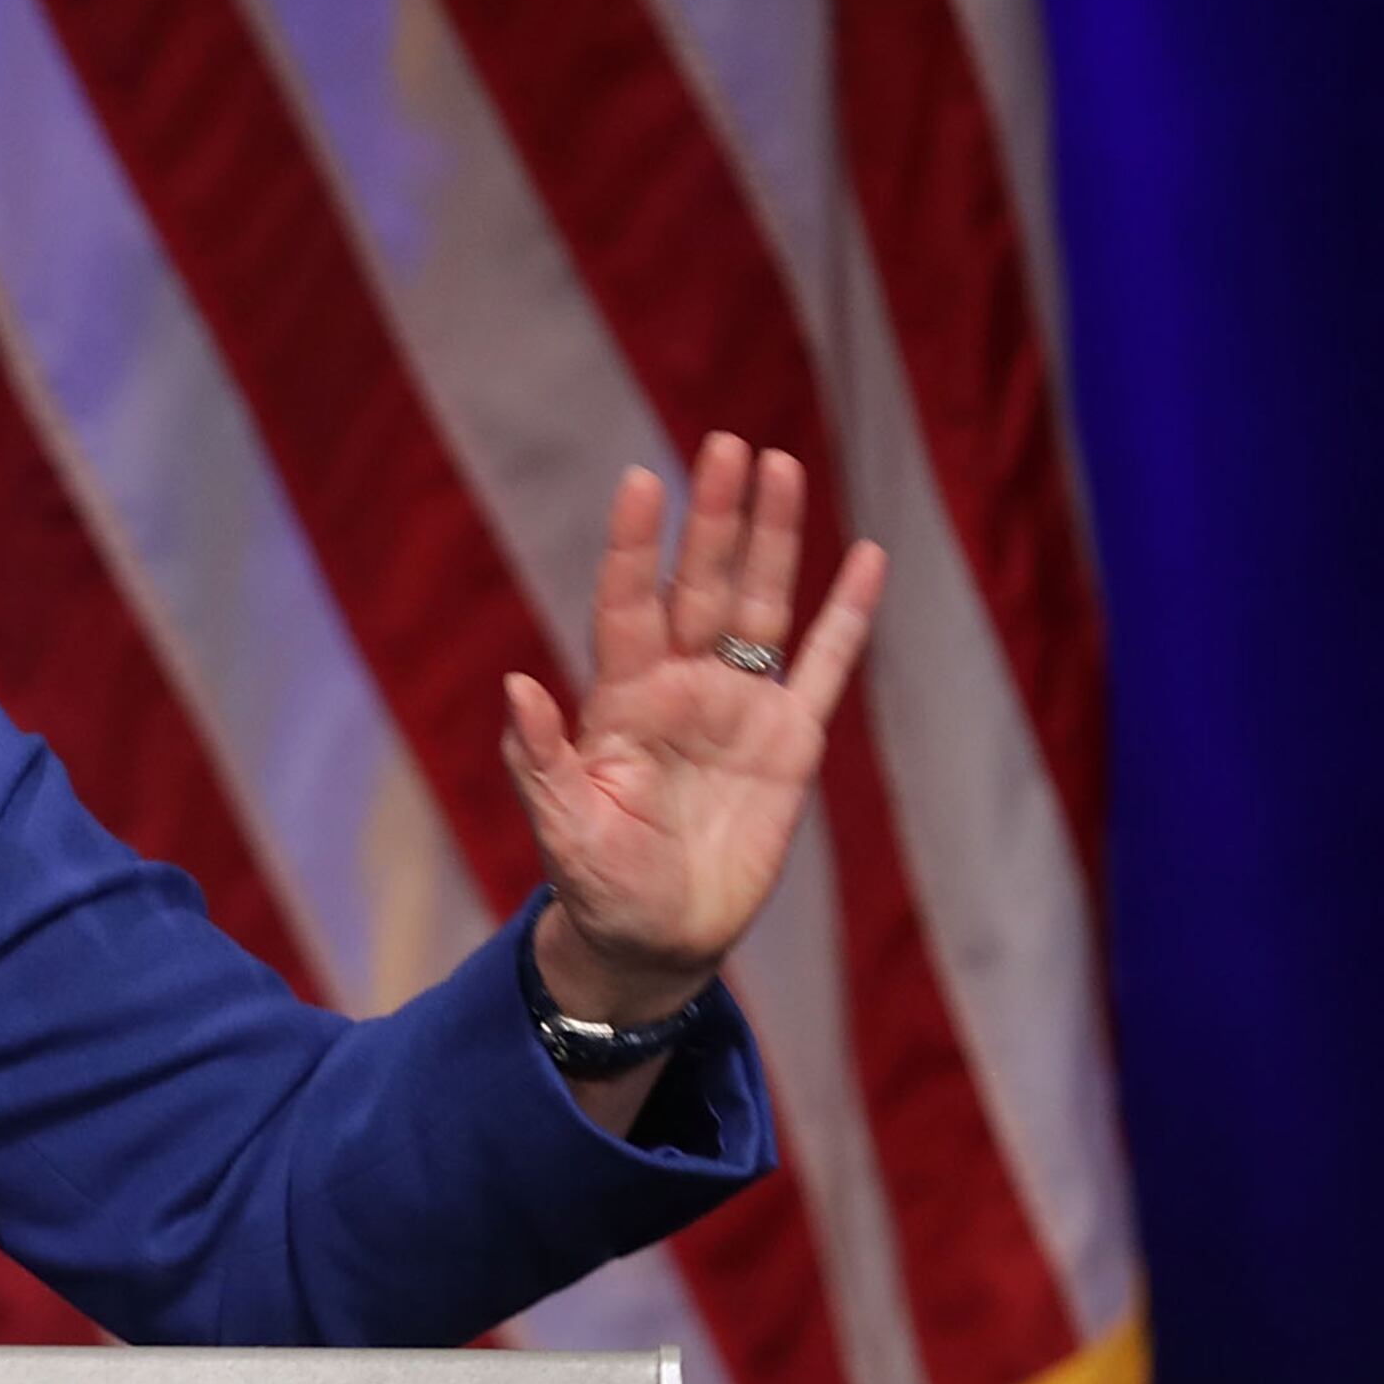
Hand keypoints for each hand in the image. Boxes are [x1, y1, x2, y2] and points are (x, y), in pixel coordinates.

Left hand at [497, 434, 887, 1020]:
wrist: (657, 938)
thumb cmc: (598, 883)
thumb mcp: (564, 828)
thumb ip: (541, 759)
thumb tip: (515, 687)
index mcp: (622, 700)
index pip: (628, 605)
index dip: (634, 545)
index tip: (640, 480)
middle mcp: (682, 686)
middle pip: (702, 583)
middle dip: (714, 517)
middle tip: (725, 445)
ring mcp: (739, 707)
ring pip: (762, 605)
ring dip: (774, 539)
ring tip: (781, 465)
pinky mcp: (790, 742)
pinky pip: (825, 666)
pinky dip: (847, 615)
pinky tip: (868, 557)